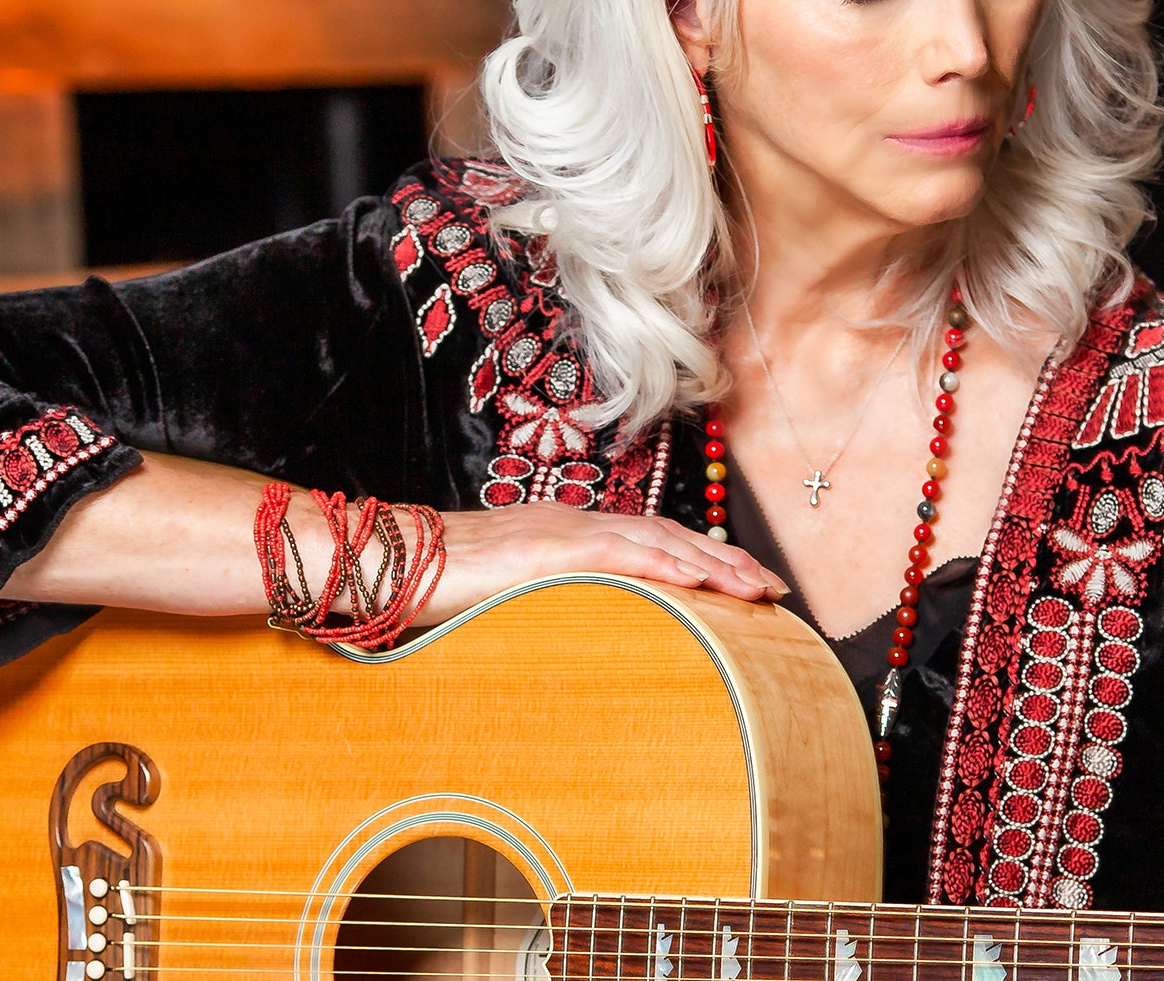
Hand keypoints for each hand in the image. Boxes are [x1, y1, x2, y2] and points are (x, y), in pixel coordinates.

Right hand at [420, 502, 788, 625]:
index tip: (745, 583)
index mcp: (567, 537)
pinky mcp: (548, 549)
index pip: (650, 542)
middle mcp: (573, 525)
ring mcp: (562, 532)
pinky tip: (699, 578)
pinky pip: (619, 553)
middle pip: (668, 536)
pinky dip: (664, 563)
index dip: (702, 559)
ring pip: (655, 541)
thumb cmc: (438, 589)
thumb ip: (548, 606)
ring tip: (754, 587)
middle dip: (726, 561)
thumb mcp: (508, 600)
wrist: (390, 564)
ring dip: (711, 563)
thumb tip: (580, 638)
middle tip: (773, 589)